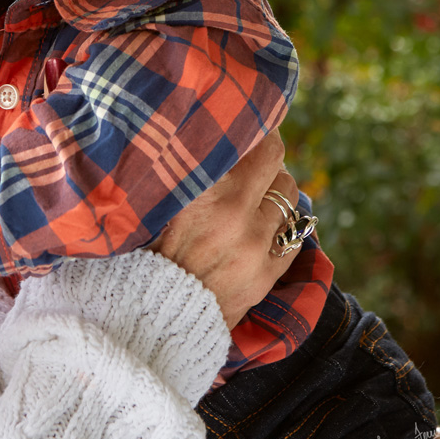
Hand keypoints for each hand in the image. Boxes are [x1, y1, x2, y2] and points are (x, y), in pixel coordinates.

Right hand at [152, 132, 299, 327]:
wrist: (150, 315)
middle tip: (252, 152)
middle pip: (276, 160)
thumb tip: (208, 135)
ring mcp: (256, 247)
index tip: (248, 122)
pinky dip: (280, 224)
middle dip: (266, 152)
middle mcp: (235, 215)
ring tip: (253, 194)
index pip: (254, 143)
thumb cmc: (144, 249)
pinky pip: (295, 234)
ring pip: (288, 193)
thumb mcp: (159, 199)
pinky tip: (260, 226)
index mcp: (203, 192)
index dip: (254, 127)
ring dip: (273, 188)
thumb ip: (185, 167)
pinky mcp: (267, 274)